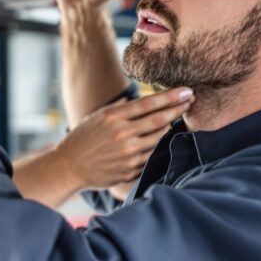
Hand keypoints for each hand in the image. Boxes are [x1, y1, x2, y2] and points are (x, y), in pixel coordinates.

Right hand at [53, 87, 193, 189]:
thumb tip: (139, 99)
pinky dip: (159, 147)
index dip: (170, 97)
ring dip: (171, 128)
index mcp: (113, 117)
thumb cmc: (83, 138)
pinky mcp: (130, 169)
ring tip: (179, 119)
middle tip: (191, 101)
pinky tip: (164, 140)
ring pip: (159, 139)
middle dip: (178, 109)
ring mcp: (127, 153)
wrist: (69, 166)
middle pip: (159, 120)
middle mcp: (122, 134)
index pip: (149, 103)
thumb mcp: (97, 116)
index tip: (186, 91)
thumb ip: (120, 108)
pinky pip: (152, 157)